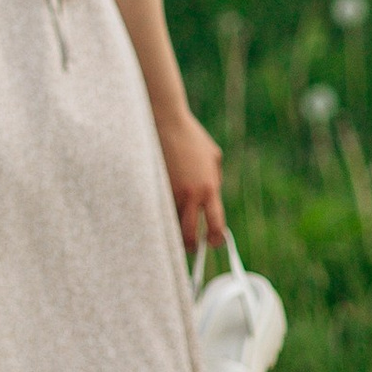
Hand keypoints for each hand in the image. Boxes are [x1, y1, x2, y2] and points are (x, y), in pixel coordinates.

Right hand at [159, 110, 225, 253]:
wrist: (167, 122)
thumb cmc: (191, 137)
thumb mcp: (213, 157)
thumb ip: (214, 179)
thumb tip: (212, 196)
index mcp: (209, 188)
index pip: (216, 224)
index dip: (216, 239)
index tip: (214, 243)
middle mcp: (191, 194)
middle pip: (191, 233)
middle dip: (191, 246)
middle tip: (191, 249)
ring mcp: (171, 192)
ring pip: (172, 225)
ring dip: (174, 233)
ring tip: (175, 236)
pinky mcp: (155, 188)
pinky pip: (158, 209)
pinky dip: (160, 215)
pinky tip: (158, 216)